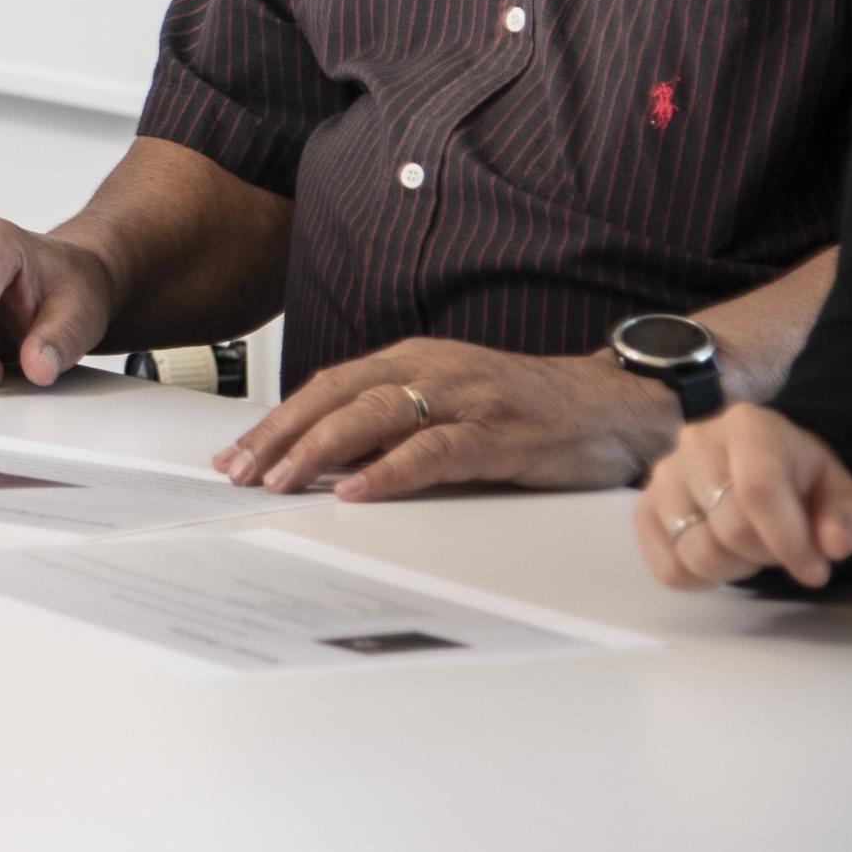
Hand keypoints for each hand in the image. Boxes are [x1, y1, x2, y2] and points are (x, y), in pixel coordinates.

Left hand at [214, 340, 674, 498]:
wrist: (615, 404)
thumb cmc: (526, 408)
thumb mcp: (449, 402)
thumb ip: (394, 423)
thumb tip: (326, 461)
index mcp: (412, 360)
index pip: (327, 387)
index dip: (277, 420)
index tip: (236, 454)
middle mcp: (431, 370)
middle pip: (336, 396)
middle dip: (281, 435)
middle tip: (240, 472)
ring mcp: (465, 398)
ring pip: (374, 417)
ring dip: (320, 450)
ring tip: (281, 480)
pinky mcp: (499, 433)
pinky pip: (434, 450)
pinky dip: (391, 470)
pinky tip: (358, 490)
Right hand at [637, 404, 851, 591]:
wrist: (767, 467)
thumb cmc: (805, 482)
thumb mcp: (845, 495)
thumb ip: (847, 519)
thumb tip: (833, 545)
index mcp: (749, 427)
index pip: (757, 489)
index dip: (788, 539)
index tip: (815, 571)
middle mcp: (695, 442)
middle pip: (729, 527)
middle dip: (766, 555)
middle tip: (781, 549)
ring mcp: (663, 476)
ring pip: (695, 552)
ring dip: (734, 568)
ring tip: (749, 548)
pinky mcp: (644, 508)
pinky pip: (668, 568)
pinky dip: (701, 579)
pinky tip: (722, 556)